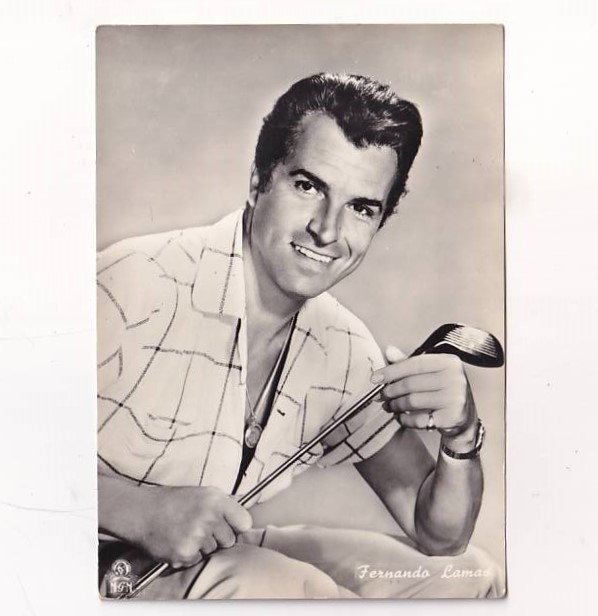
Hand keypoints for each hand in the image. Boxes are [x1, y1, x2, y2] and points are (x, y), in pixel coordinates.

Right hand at [137, 485, 252, 567]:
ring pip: (213, 551)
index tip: (231, 526)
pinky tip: (178, 541)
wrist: (142, 512)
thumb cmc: (172, 501)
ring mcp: (197, 537)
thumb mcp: (202, 493)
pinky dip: (189, 554)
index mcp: (216, 500)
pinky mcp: (186, 554)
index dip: (237, 526)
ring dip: (203, 546)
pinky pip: (197, 560)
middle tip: (201, 528)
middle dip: (219, 537)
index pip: (245, 522)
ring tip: (186, 531)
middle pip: (230, 540)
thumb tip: (246, 515)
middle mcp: (209, 517)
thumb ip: (225, 503)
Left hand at [372, 346, 478, 450]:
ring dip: (395, 405)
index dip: (391, 371)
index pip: (414, 364)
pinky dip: (404, 419)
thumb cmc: (444, 392)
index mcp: (449, 362)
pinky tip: (400, 417)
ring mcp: (455, 398)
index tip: (375, 378)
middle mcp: (455, 378)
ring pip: (412, 401)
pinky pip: (419, 419)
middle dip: (390, 390)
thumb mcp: (430, 373)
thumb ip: (409, 363)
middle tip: (380, 396)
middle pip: (411, 383)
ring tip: (389, 406)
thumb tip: (389, 350)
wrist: (465, 419)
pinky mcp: (452, 417)